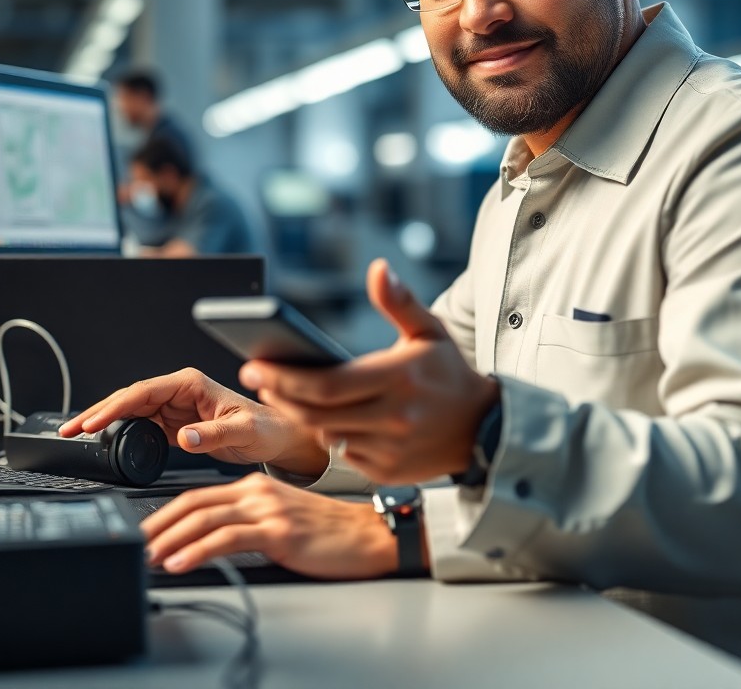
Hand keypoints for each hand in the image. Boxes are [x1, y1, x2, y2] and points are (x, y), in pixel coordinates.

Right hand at [57, 367, 328, 474]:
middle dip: (98, 412)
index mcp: (193, 384)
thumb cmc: (266, 428)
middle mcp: (181, 391)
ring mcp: (175, 406)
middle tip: (70, 429)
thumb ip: (214, 435)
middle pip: (129, 398)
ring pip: (130, 410)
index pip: (144, 391)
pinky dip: (117, 432)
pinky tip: (101, 440)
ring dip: (103, 421)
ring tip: (74, 434)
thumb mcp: (244, 432)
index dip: (114, 406)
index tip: (92, 422)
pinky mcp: (174, 423)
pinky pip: (139, 424)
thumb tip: (183, 437)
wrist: (277, 437)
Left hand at [143, 473, 401, 578]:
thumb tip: (208, 544)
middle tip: (134, 546)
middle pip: (194, 502)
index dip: (164, 514)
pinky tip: (180, 563)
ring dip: (169, 540)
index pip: (198, 494)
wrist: (369, 534)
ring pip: (205, 518)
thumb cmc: (329, 532)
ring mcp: (269, 509)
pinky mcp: (279, 531)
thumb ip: (248, 521)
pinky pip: (228, 538)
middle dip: (157, 526)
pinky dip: (198, 551)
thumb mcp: (281, 517)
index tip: (144, 534)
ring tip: (147, 557)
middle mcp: (259, 491)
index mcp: (257, 485)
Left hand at [238, 259, 499, 484]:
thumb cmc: (448, 372)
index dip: (285, 378)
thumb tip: (378, 268)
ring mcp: (391, 448)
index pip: (327, 384)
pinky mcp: (389, 471)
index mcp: (400, 378)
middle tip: (257, 378)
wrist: (484, 427)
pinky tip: (324, 418)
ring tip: (284, 394)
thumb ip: (400, 301)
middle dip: (281, 396)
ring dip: (301, 416)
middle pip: (317, 413)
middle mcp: (395, 417)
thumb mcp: (429, 331)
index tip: (256, 366)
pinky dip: (330, 438)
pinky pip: (345, 456)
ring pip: (327, 436)